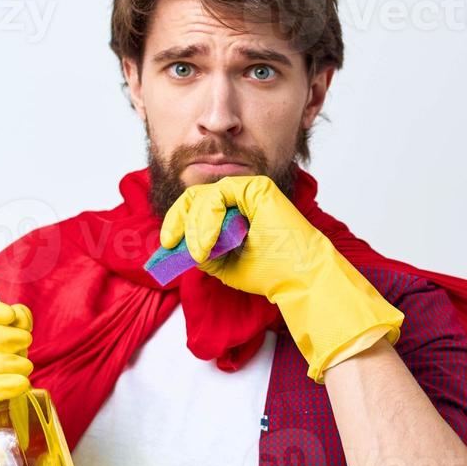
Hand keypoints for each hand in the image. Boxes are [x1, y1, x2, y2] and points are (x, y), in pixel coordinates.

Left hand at [159, 175, 404, 382]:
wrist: (300, 278)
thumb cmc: (271, 273)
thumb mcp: (224, 265)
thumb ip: (202, 253)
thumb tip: (175, 247)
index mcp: (233, 213)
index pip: (195, 208)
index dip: (176, 222)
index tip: (166, 244)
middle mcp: (240, 199)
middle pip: (194, 198)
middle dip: (177, 220)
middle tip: (170, 243)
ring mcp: (249, 191)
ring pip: (203, 197)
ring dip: (195, 226)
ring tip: (200, 252)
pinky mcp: (257, 187)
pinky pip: (219, 194)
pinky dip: (208, 218)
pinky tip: (210, 240)